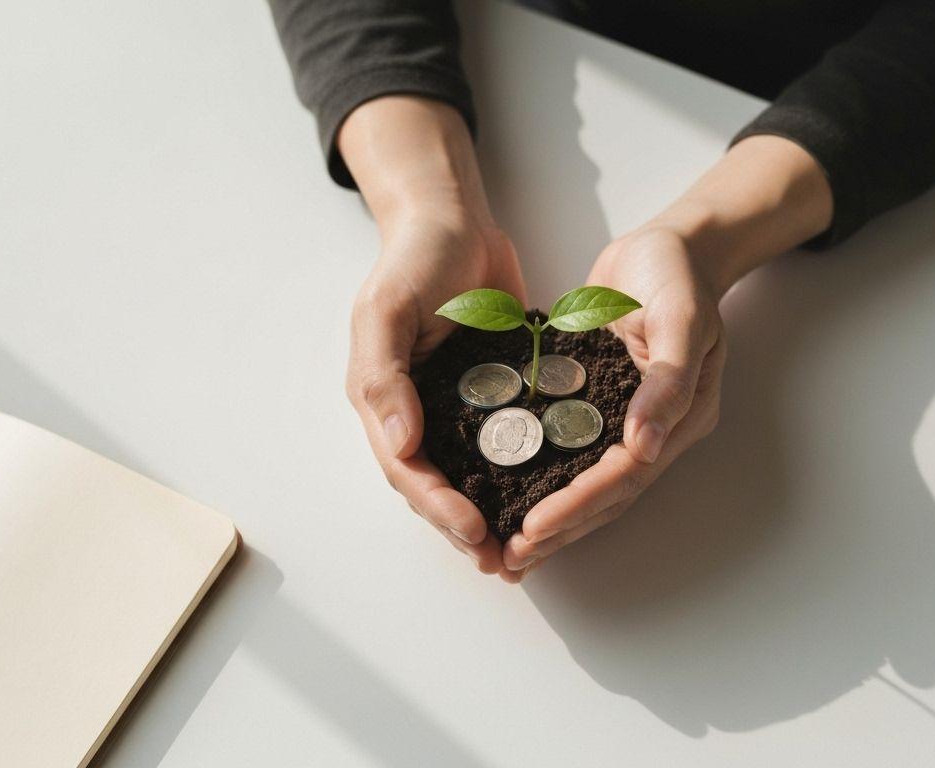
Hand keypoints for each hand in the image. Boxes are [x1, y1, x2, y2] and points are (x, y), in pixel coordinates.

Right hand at [339, 96, 529, 581]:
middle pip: (438, 483)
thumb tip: (399, 442)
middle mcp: (416, 411)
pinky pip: (506, 439)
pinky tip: (552, 492)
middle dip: (466, 526)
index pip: (407, 469)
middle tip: (503, 561)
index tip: (474, 531)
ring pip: (472, 471)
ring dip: (494, 510)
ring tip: (525, 548)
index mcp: (383, 398)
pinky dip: (523, 470)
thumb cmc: (414, 257)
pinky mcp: (493, 390)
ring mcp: (455, 403)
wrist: (454, 219)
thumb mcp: (387, 308)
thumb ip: (385, 374)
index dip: (438, 506)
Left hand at [503, 226, 725, 571]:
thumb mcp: (682, 316)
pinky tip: (504, 491)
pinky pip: (567, 448)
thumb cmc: (678, 272)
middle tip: (511, 558)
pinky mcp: (596, 401)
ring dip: (549, 515)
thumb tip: (646, 444)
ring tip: (505, 546)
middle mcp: (653, 428)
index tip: (536, 526)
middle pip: (605, 494)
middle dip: (559, 528)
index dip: (580, 504)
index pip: (626, 475)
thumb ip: (668, 379)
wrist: (671, 245)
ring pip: (585, 480)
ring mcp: (624, 418)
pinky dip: (540, 474)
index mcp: (681, 416)